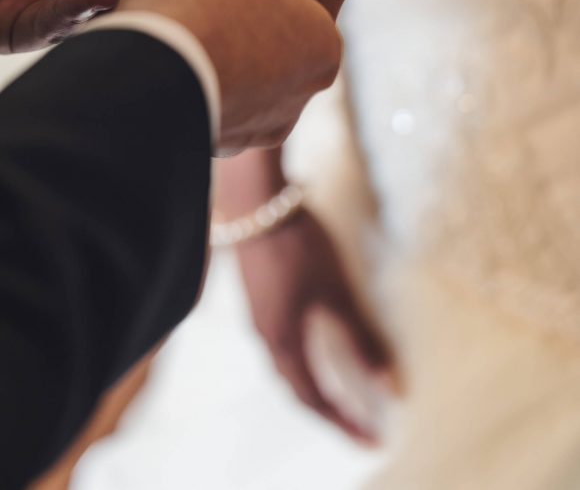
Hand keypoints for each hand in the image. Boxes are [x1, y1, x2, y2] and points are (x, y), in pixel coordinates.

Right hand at [117, 0, 340, 147]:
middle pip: (261, 37)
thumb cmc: (196, 1)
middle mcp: (300, 94)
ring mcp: (257, 127)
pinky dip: (183, 77)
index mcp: (322, 41)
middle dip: (228, 14)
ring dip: (204, 48)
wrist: (142, 77)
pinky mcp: (214, 145)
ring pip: (230, 72)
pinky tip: (157, 55)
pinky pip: (199, 98)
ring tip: (167, 20)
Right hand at [236, 207, 393, 442]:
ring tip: (338, 393)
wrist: (256, 204)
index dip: (343, 422)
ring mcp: (258, 316)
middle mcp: (266, 336)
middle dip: (328, 411)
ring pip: (286, 366)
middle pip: (297, 387)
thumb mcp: (336, 291)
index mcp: (285, 342)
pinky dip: (301, 360)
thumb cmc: (299, 246)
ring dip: (313, 385)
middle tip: (357, 425)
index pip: (315, 398)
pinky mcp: (258, 296)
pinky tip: (314, 345)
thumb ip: (361, 336)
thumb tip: (388, 384)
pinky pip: (280, 345)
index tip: (371, 441)